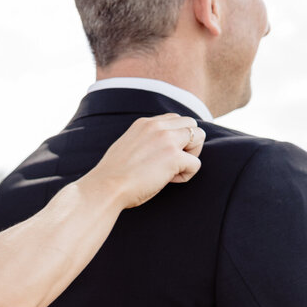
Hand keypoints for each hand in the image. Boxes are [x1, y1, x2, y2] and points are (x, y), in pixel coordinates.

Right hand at [89, 113, 204, 209]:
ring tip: (174, 170)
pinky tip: (170, 181)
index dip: (174, 138)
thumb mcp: (127, 146)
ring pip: (200, 136)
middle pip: (191, 124)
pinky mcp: (174, 157)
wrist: (106, 187)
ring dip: (192, 155)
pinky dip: (186, 175)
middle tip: (174, 162)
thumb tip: (157, 151)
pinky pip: (196, 163)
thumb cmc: (113, 176)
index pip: (174, 119)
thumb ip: (144, 141)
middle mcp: (157, 126)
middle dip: (189, 143)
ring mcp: (167, 140)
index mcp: (145, 123)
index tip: (162, 155)